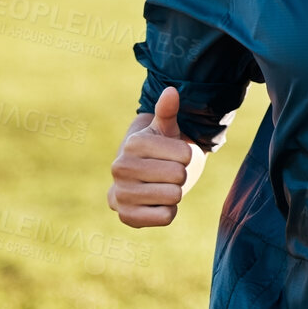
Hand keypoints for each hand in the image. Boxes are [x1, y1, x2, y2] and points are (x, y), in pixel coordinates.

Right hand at [107, 86, 199, 227]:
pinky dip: (168, 212)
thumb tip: (171, 91)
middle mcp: (121, 167)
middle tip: (167, 174)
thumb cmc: (158, 152)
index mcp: (133, 144)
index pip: (185, 154)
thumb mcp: (165, 130)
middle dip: (180, 176)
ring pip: (174, 196)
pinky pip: (166, 217)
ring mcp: (121, 193)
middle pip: (179, 175)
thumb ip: (168, 112)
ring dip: (174, 194)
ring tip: (161, 187)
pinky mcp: (127, 216)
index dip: (186, 156)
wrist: (140, 180)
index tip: (174, 155)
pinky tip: (155, 204)